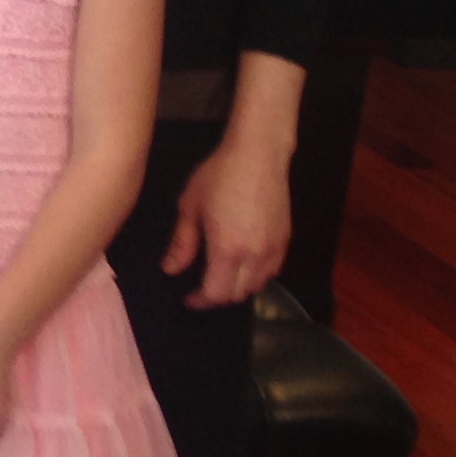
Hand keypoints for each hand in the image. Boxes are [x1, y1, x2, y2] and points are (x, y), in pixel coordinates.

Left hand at [163, 131, 291, 308]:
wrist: (258, 155)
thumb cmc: (218, 176)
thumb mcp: (190, 207)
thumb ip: (181, 243)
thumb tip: (170, 269)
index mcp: (228, 249)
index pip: (216, 293)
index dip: (200, 301)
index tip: (187, 298)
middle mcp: (255, 255)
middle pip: (237, 294)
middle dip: (216, 297)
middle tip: (199, 289)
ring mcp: (274, 249)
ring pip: (256, 286)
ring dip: (237, 288)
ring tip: (219, 277)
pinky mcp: (285, 240)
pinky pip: (271, 272)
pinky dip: (255, 277)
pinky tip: (242, 265)